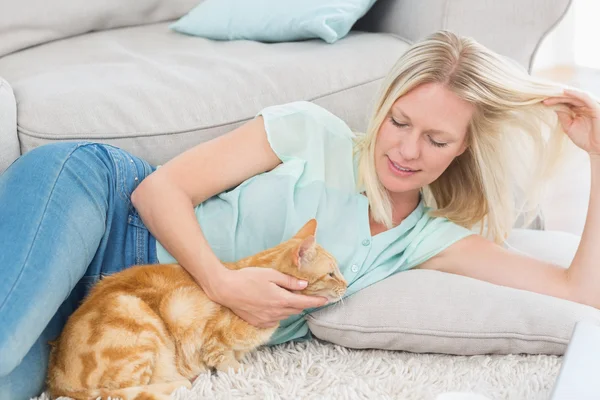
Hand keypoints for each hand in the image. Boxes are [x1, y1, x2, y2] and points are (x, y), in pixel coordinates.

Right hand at [204, 266, 327, 327]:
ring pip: (286, 315)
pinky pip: (275, 320)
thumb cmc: (248, 278)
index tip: (326, 300)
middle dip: (302, 303)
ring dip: (290, 308)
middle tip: (304, 294)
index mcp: (281, 300)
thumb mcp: (271, 274)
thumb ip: (288, 281)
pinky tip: (273, 305)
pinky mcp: (258, 323)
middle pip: (296, 310)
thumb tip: (304, 286)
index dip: (316, 302)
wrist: (226, 290)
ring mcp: (267, 319)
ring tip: (287, 297)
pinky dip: (279, 313)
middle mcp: (276, 313)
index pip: (305, 303)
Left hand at [543, 88, 599, 156]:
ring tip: (549, 97)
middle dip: (555, 97)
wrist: (596, 148)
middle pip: (568, 97)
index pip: (565, 101)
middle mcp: (585, 105)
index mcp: (579, 109)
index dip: (554, 100)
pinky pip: (585, 98)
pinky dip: (575, 94)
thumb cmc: (585, 139)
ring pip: (575, 96)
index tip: (541, 101)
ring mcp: (591, 105)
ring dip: (561, 96)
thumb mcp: (569, 126)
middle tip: (542, 98)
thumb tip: (554, 106)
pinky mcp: (595, 107)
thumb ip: (563, 116)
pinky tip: (565, 92)